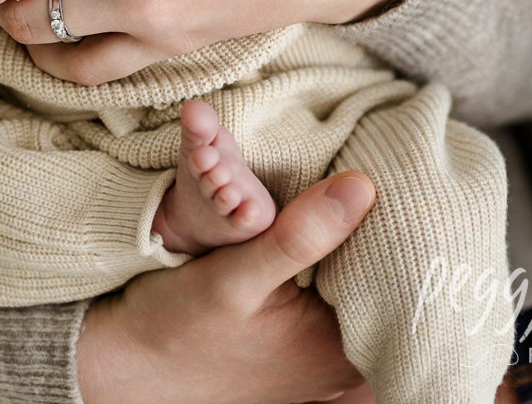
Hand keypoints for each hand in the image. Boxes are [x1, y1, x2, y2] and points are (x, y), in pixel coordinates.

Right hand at [76, 171, 375, 403]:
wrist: (129, 360)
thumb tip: (363, 185)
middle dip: (380, 227)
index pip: (399, 278)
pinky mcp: (305, 343)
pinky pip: (338, 289)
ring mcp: (324, 357)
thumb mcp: (234, 274)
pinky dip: (333, 254)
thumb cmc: (175, 323)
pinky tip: (320, 219)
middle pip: (384, 279)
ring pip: (360, 282)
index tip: (398, 176)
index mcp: (338, 351)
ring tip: (350, 186)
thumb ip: (299, 235)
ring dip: (353, 238)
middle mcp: (342, 362)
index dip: (402, 226)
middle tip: (375, 168)